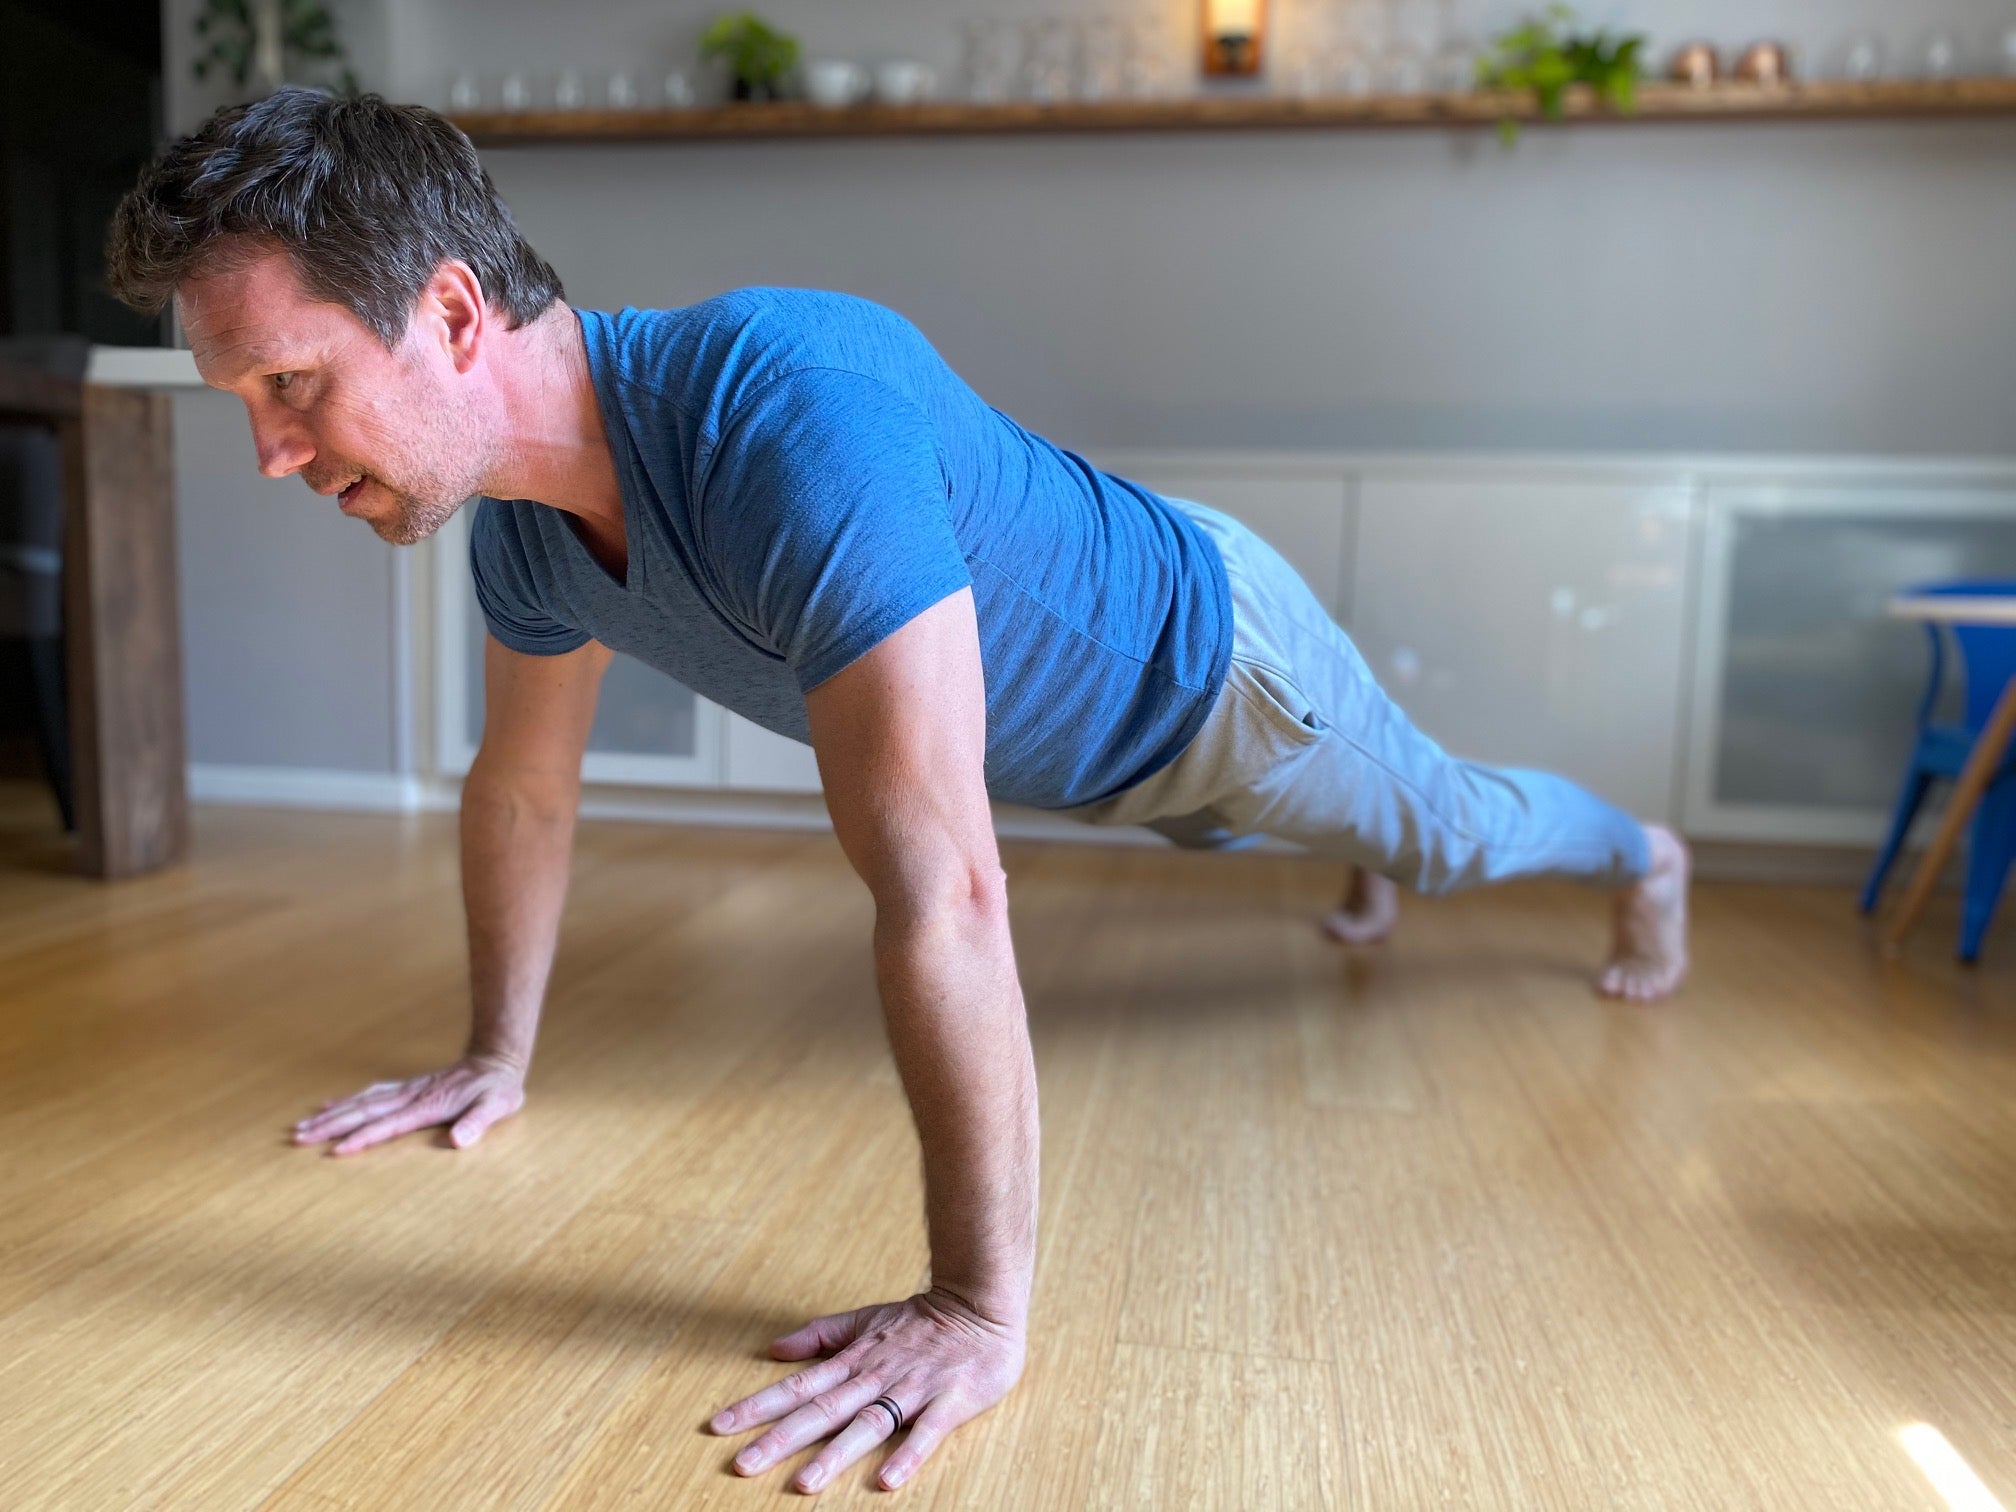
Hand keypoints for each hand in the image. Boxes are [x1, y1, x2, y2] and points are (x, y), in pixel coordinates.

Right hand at [290, 1052, 525, 1155]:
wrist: (496, 1059)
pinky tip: (330, 1105)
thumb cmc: (497, 1089)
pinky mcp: (407, 1087)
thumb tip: (459, 1140)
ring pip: (361, 1102)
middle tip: (298, 1137)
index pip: (388, 1126)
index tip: (336, 1151)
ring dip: (332, 1114)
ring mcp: (407, 1090)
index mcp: (428, 1106)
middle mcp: (411, 1097)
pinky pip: (371, 1093)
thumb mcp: (496, 1107)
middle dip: (331, 1126)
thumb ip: (478, 1123)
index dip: (363, 1139)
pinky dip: (348, 1100)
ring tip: (302, 1125)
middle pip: (363, 1112)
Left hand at [708, 1286, 1025, 1492]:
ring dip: (836, 1454)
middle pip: (822, 1411)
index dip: (758, 1406)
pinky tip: (888, 1480)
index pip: (798, 1386)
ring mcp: (912, 1390)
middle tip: (742, 1464)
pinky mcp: (949, 1402)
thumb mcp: (865, 1320)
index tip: (720, 1425)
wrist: (981, 1305)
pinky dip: (908, 1454)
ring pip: (868, 1425)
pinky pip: (928, 1432)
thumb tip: (775, 1349)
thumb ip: (821, 1336)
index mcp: (854, 1361)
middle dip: (781, 1438)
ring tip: (804, 1483)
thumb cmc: (922, 1320)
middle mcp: (876, 1377)